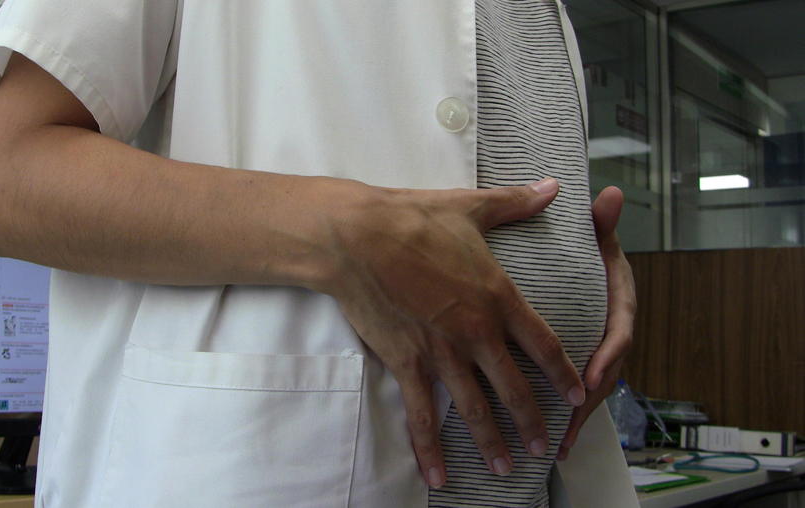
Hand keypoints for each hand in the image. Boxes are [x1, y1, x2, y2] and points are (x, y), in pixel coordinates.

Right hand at [322, 178, 586, 486]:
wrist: (357, 237)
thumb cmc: (412, 218)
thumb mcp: (470, 207)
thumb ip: (516, 203)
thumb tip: (553, 186)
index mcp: (497, 295)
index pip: (543, 343)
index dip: (563, 373)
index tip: (578, 394)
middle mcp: (476, 331)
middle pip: (515, 387)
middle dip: (533, 420)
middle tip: (547, 446)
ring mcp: (442, 352)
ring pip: (474, 408)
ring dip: (492, 441)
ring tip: (506, 468)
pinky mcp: (407, 362)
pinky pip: (422, 414)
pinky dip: (429, 447)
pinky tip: (438, 474)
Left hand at [555, 186, 635, 460]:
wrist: (576, 263)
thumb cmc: (583, 250)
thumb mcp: (594, 235)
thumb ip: (601, 221)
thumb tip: (610, 194)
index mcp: (618, 300)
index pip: (620, 330)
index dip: (609, 355)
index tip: (595, 375)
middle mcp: (612, 328)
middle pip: (608, 369)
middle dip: (591, 398)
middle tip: (572, 418)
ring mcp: (599, 347)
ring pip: (594, 387)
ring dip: (578, 415)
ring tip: (560, 440)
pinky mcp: (583, 360)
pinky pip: (579, 391)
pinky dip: (569, 415)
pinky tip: (556, 439)